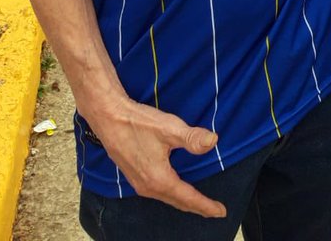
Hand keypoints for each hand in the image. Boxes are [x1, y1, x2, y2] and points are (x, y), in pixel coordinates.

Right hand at [85, 97, 224, 216]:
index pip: (188, 198)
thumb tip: (214, 141)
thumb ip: (192, 138)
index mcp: (159, 179)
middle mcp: (148, 187)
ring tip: (198, 203)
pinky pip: (157, 193)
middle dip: (197, 207)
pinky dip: (171, 195)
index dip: (206, 205)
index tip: (221, 212)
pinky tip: (174, 189)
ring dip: (183, 202)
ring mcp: (139, 183)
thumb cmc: (138, 123)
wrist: (109, 118)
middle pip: (178, 202)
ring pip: (167, 198)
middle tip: (214, 211)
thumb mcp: (169, 128)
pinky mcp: (134, 176)